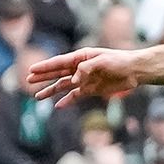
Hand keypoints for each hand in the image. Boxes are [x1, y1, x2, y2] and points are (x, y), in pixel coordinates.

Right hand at [26, 47, 142, 106]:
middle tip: (28, 80)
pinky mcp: (91, 90)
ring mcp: (85, 80)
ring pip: (63, 86)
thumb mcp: (102, 61)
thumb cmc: (119, 61)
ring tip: (37, 96)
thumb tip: (72, 81)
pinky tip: (57, 106)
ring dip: (51, 90)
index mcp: (80, 57)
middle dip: (43, 77)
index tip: (31, 70)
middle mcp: (80, 68)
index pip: (59, 62)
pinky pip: (76, 96)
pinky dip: (67, 101)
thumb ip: (86, 69)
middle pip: (57, 73)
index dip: (45, 67)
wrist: (135, 71)